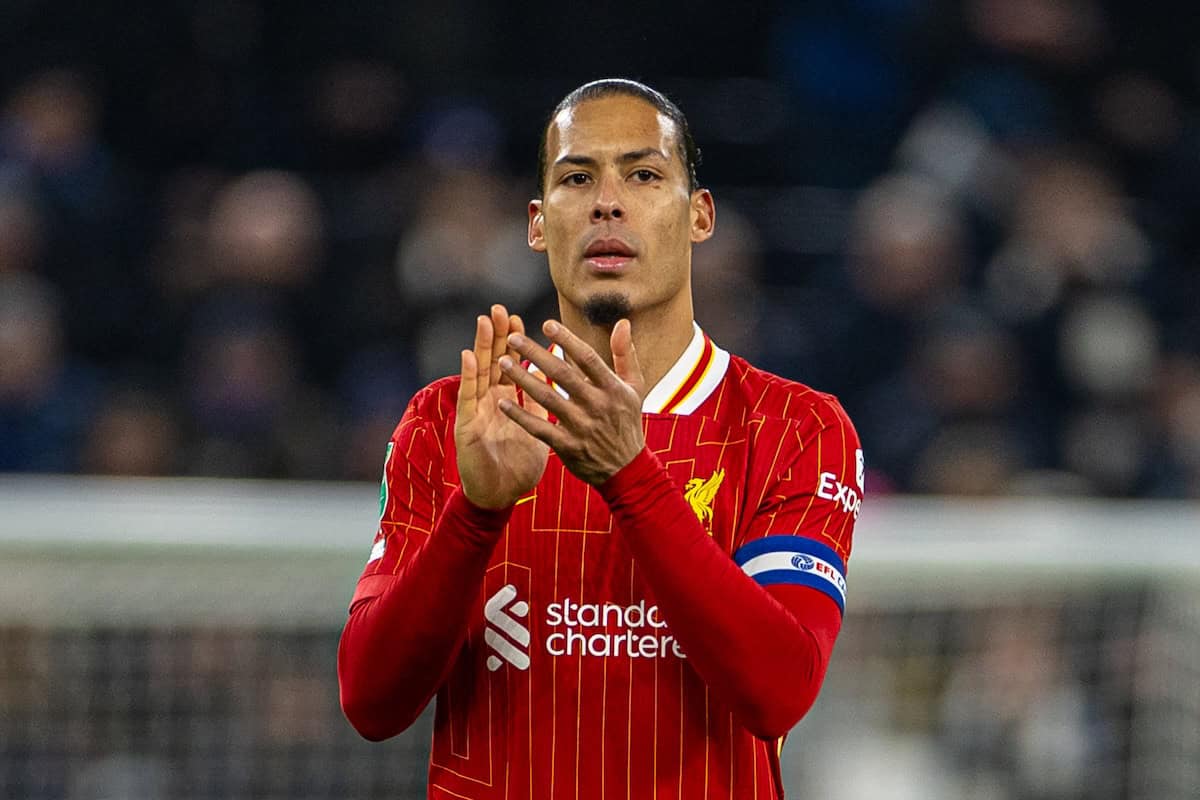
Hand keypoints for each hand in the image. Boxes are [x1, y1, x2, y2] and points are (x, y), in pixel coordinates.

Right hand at [455, 305, 548, 508]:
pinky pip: (468, 398)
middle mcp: (490, 402)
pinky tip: (468, 356)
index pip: (511, 366)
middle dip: (496, 336)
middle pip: (493, 362)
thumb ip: (541, 402)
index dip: (514, 344)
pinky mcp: (467, 426)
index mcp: (507, 401)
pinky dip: (467, 376)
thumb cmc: (518, 466)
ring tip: (484, 322)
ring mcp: (477, 411)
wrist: (501, 496)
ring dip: (481, 347)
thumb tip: (551, 376)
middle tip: (499, 309)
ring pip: (479, 373)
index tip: (520, 319)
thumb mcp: (536, 429)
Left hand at [498, 318, 646, 485]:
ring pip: (547, 398)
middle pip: (562, 375)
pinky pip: (539, 428)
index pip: (587, 358)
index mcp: (612, 388)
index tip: (546, 324)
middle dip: (536, 354)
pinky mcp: (567, 446)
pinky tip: (503, 402)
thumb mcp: (634, 387)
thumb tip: (622, 322)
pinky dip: (520, 416)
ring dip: (522, 379)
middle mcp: (597, 405)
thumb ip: (625, 354)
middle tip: (513, 338)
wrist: (626, 469)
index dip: (567, 340)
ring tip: (503, 362)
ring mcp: (581, 427)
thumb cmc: (627, 422)